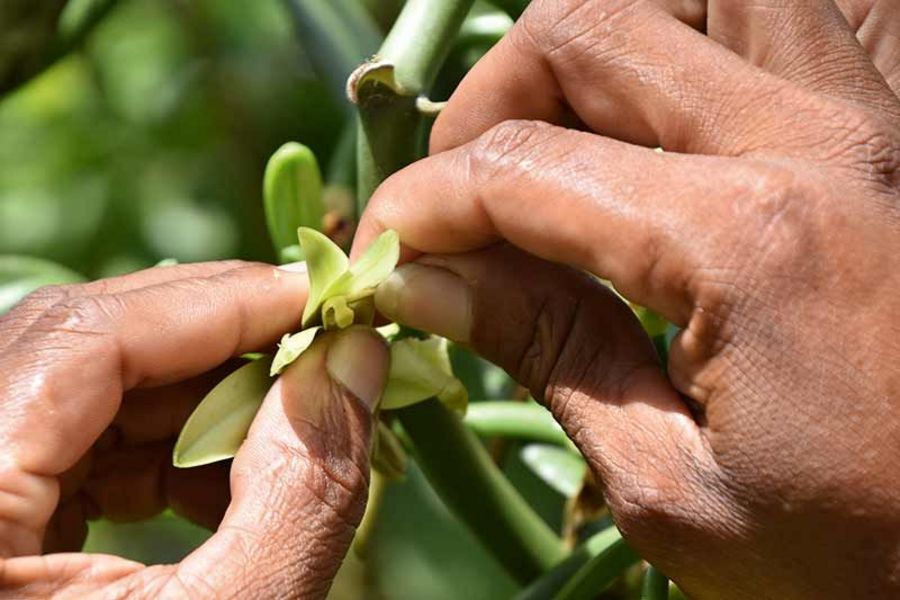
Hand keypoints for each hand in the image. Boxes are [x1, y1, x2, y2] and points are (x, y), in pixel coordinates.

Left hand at [0, 261, 388, 597]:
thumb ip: (300, 488)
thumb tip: (356, 357)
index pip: (83, 337)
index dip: (221, 302)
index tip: (323, 297)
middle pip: (82, 345)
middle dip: (220, 340)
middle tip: (320, 340)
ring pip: (86, 388)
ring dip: (202, 397)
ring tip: (291, 419)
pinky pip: (76, 444)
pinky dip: (167, 448)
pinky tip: (231, 481)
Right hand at [354, 1, 899, 597]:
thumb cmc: (854, 553)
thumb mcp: (669, 488)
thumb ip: (543, 350)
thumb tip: (420, 278)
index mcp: (745, 243)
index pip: (522, 168)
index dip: (424, 204)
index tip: (385, 251)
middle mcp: (815, 140)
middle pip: (589, 28)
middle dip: (488, 103)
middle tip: (461, 196)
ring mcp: (867, 116)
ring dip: (591, 47)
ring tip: (556, 139)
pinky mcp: (891, 127)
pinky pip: (775, 18)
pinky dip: (686, 40)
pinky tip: (651, 127)